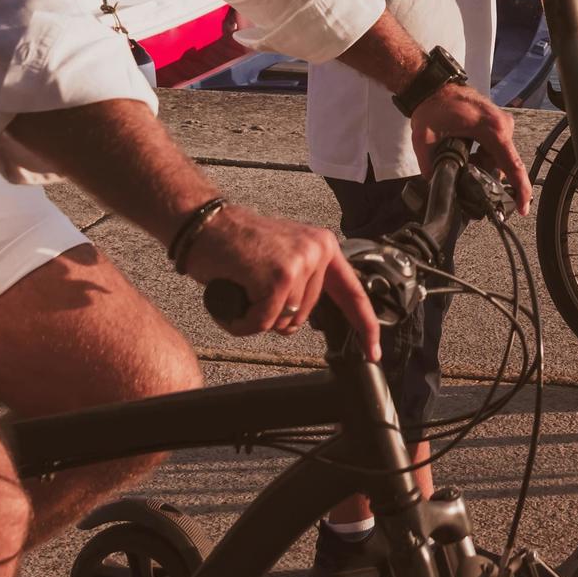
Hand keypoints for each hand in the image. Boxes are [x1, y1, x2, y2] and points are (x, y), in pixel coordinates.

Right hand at [181, 204, 379, 359]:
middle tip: (252, 288)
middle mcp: (318, 251)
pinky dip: (243, 322)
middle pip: (304, 317)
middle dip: (275, 315)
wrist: (205, 224)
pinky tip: (233, 300)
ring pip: (282, 321)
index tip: (373, 352)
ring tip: (241, 289)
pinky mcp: (277, 276)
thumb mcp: (284, 257)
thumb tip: (305, 318)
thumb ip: (305, 281)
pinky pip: (262, 322)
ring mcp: (299, 262)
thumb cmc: (236, 245)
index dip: (365, 326)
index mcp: (324, 247)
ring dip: (256, 317)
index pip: (352, 293)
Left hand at [413, 81, 531, 210]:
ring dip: (483, 167)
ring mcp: (502, 123)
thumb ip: (430, 166)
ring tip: (462, 165)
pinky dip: (483, 158)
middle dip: (489, 178)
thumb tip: (435, 186)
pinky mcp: (497, 123)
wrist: (433, 86)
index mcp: (492, 129)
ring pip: (499, 158)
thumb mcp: (425, 139)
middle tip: (468, 184)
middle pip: (504, 164)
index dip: (519, 189)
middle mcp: (503, 126)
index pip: (512, 164)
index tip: (522, 208)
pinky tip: (466, 157)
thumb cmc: (433, 106)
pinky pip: (496, 149)